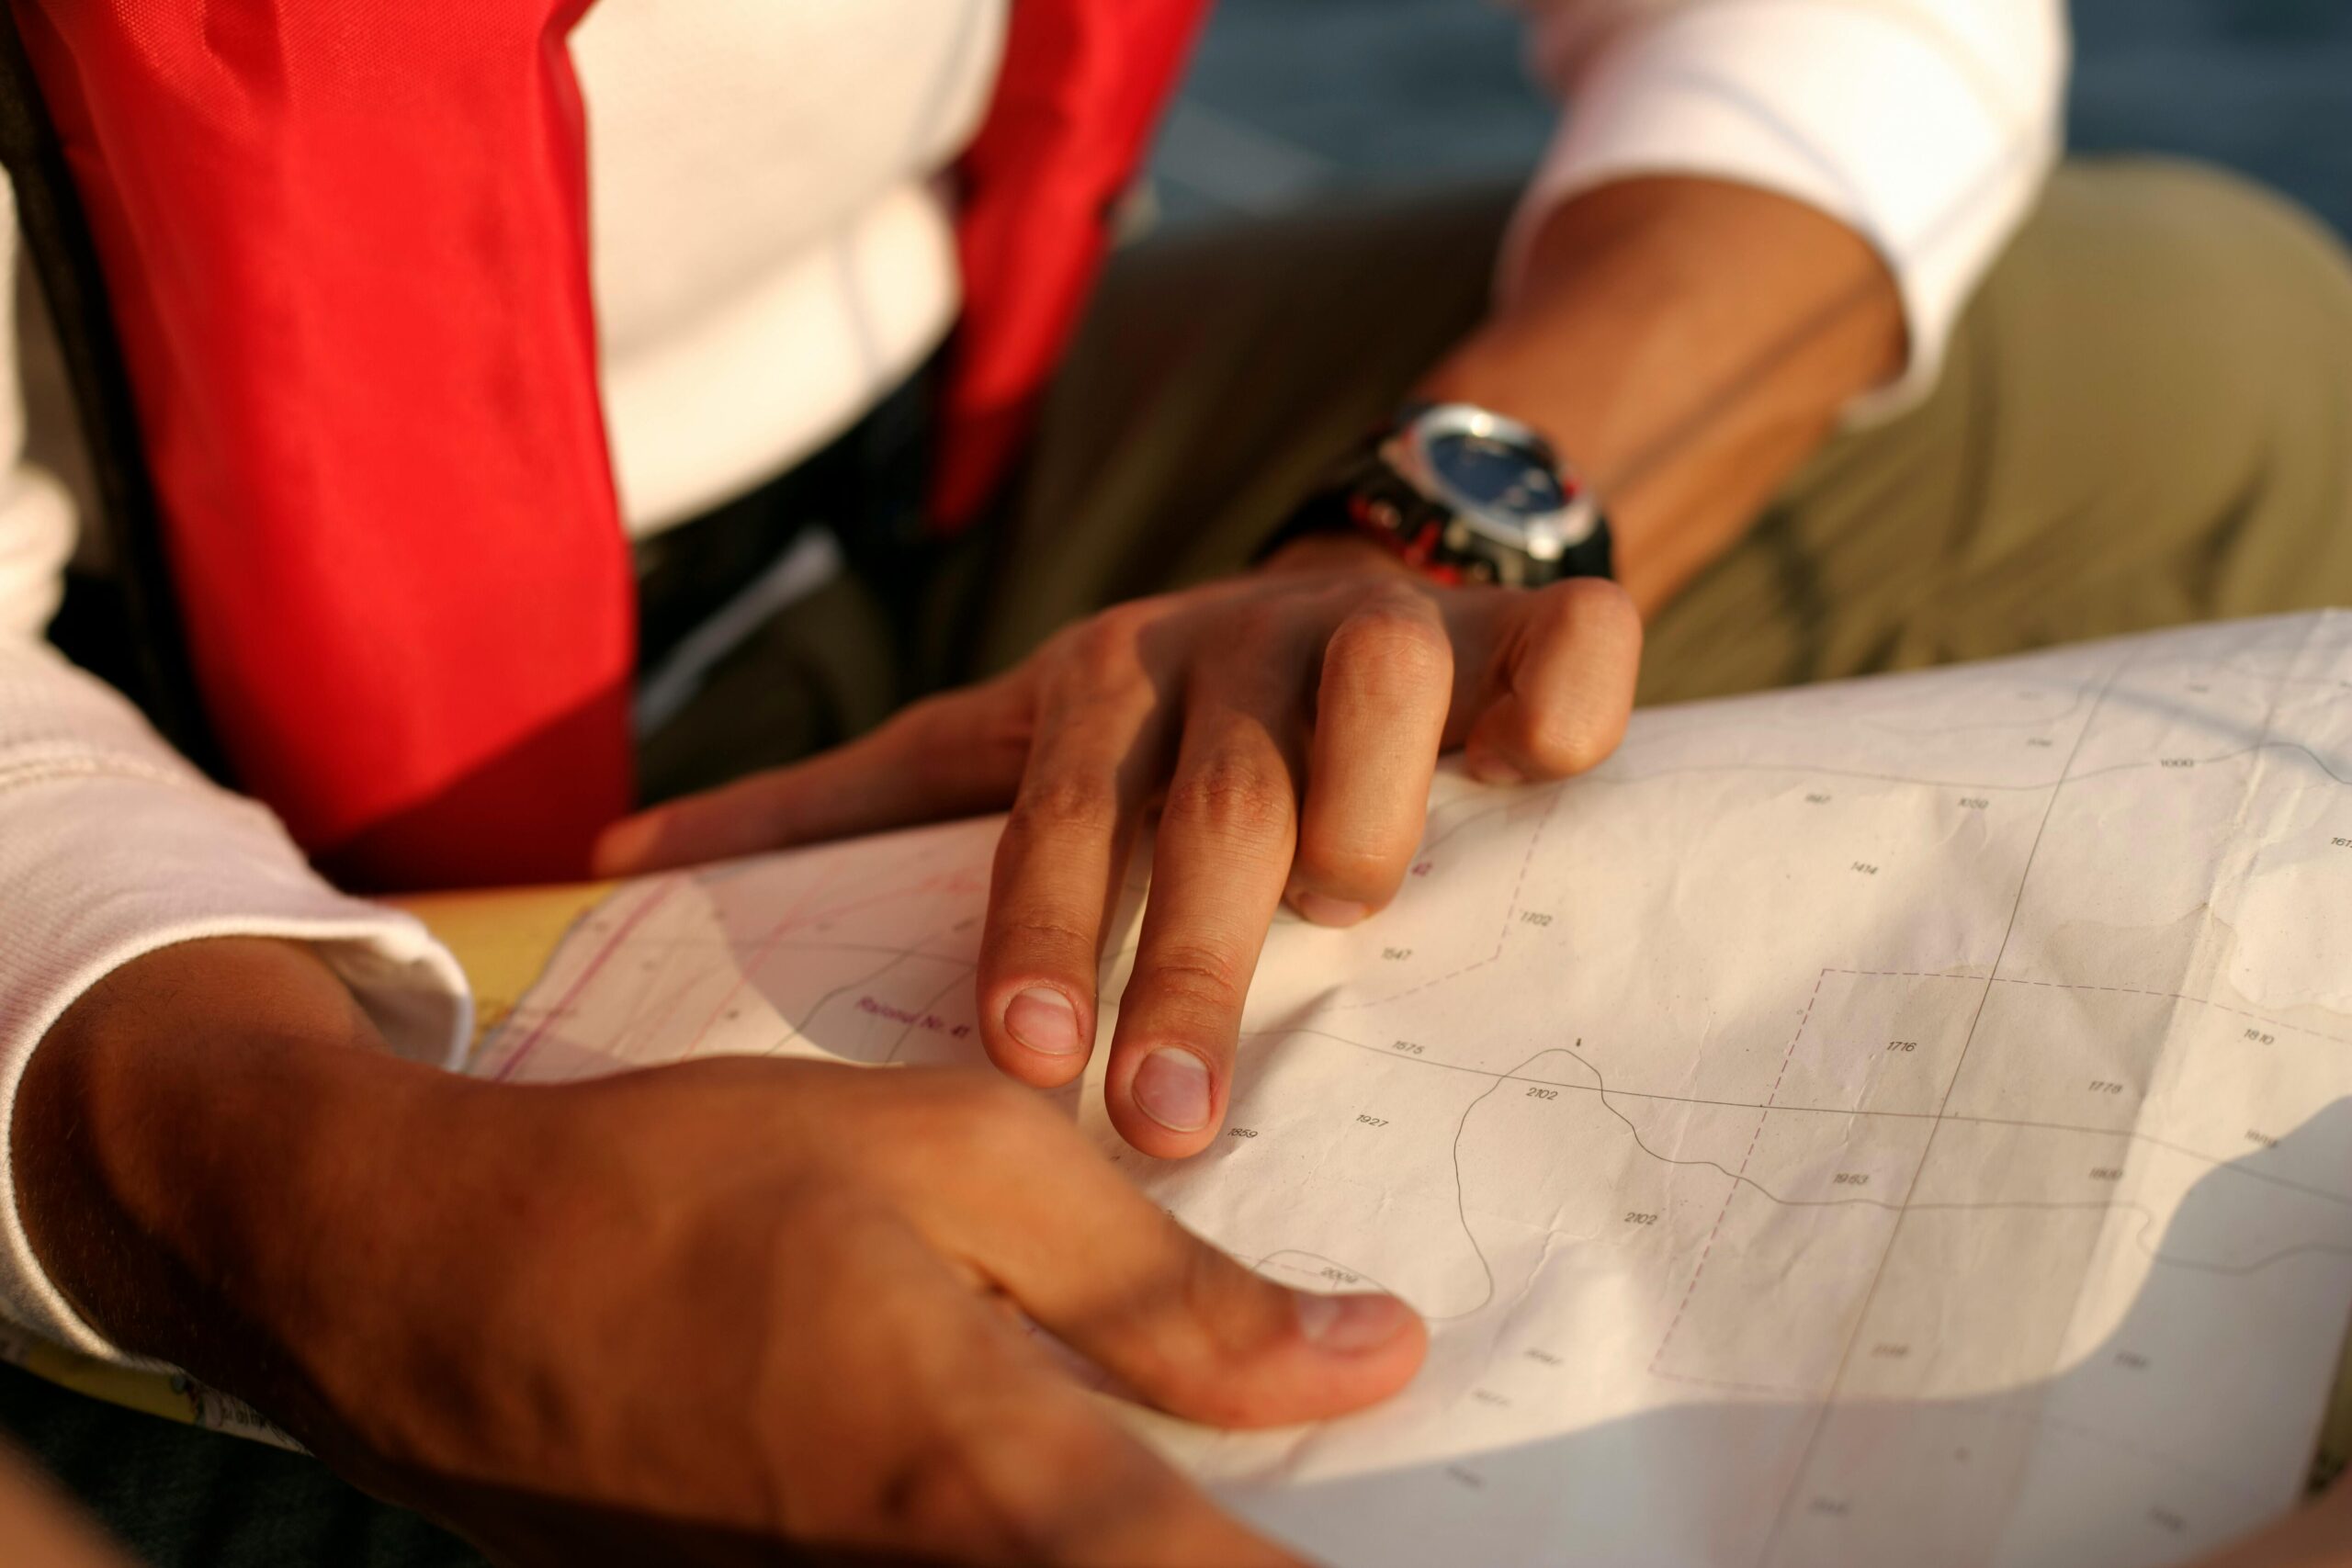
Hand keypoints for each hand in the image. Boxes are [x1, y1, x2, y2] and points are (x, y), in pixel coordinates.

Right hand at [17, 940, 1424, 1566]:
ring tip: (1252, 1477)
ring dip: (1177, 1546)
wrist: (423, 1280)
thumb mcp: (952, 1159)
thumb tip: (1374, 1357)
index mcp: (988, 1481)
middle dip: (1257, 1554)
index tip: (1515, 1556)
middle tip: (1429, 1505)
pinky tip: (1126, 1488)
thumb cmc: (695, 1184)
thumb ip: (1167, 1284)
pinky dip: (1078, 1548)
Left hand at [597, 538, 1640, 1155]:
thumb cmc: (1161, 719)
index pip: (1055, 804)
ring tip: (1353, 905)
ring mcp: (1378, 627)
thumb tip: (613, 857)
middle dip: (1192, 962)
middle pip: (1213, 800)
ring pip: (1380, 703)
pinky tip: (1542, 773)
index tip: (1028, 1066)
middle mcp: (1232, 644)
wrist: (1359, 571)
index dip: (1043, 925)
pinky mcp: (1520, 624)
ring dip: (1366, 827)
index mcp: (1102, 684)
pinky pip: (1566, 652)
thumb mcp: (998, 747)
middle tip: (1173, 1121)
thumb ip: (844, 805)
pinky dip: (1563, 706)